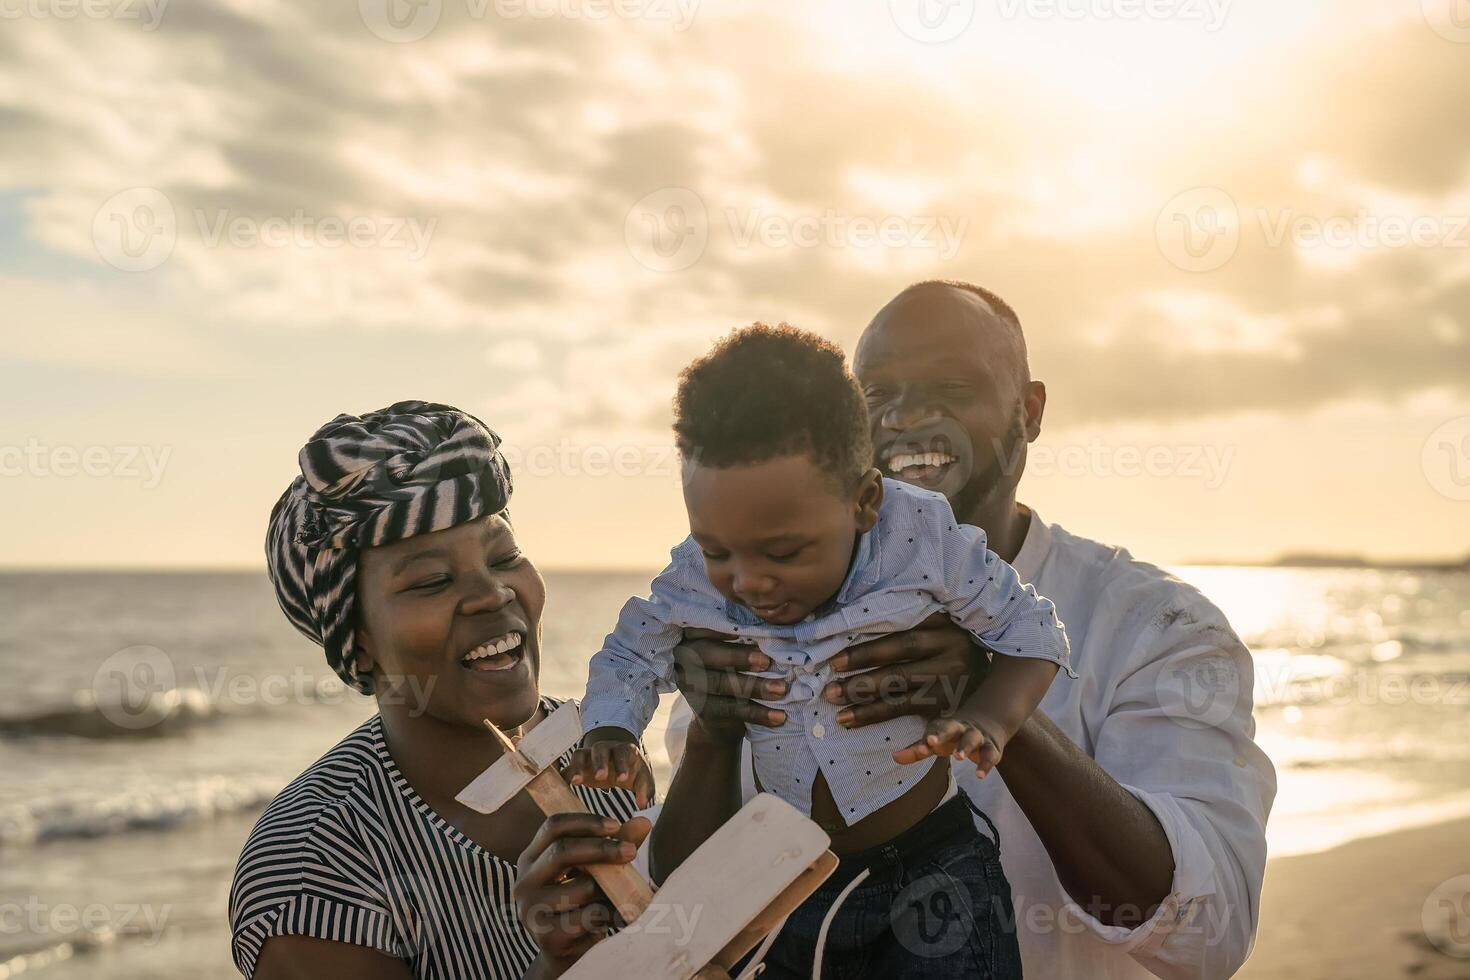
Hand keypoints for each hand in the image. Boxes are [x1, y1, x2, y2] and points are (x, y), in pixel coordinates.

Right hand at [514, 811, 651, 975]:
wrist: (568, 951)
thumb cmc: (582, 903)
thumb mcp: (595, 870)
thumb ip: (615, 845)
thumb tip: (644, 822)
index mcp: (532, 858)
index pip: (553, 826)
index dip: (585, 821)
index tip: (616, 825)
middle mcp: (524, 881)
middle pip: (562, 851)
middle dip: (602, 849)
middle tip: (631, 851)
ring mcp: (531, 910)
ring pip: (581, 887)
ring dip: (607, 890)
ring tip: (615, 896)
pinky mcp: (546, 936)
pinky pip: (588, 916)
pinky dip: (607, 914)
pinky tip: (610, 916)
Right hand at [564, 728, 655, 807]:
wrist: (617, 759)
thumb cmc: (632, 770)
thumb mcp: (642, 778)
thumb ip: (644, 790)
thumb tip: (642, 804)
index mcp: (624, 750)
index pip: (623, 753)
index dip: (622, 765)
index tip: (622, 780)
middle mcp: (605, 749)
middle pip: (600, 749)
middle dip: (600, 762)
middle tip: (600, 777)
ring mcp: (589, 754)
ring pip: (581, 754)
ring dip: (578, 766)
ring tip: (576, 781)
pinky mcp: (578, 764)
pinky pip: (569, 765)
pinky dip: (565, 773)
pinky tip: (563, 785)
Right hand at [671, 629, 788, 737]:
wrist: (718, 717)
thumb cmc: (730, 668)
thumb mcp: (729, 650)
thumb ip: (741, 637)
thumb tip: (773, 628)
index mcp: (690, 638)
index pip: (699, 628)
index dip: (718, 628)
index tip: (741, 631)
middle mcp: (684, 660)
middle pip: (707, 655)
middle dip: (738, 657)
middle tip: (766, 661)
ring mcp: (691, 686)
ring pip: (723, 684)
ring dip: (755, 686)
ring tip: (781, 688)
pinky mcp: (704, 711)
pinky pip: (732, 710)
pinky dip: (758, 713)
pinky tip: (779, 716)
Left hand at [821, 613, 989, 727]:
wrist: (993, 689)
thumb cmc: (949, 652)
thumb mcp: (939, 631)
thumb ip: (909, 623)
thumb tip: (851, 625)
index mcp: (945, 623)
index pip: (902, 628)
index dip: (869, 639)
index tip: (837, 645)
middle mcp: (951, 649)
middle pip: (901, 654)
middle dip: (862, 663)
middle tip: (830, 671)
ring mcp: (949, 679)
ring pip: (899, 685)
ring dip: (862, 694)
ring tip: (833, 698)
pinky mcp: (944, 705)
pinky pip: (903, 709)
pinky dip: (873, 714)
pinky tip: (850, 719)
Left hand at [893, 715, 1004, 777]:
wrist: (988, 723)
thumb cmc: (953, 736)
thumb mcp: (936, 741)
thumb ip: (917, 750)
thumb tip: (893, 757)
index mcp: (946, 726)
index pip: (936, 729)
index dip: (929, 736)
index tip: (921, 747)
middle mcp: (961, 729)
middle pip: (952, 728)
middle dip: (943, 734)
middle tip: (932, 743)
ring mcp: (977, 737)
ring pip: (972, 739)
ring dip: (965, 747)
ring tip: (959, 757)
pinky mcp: (991, 749)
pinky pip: (989, 755)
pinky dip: (986, 764)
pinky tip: (980, 775)